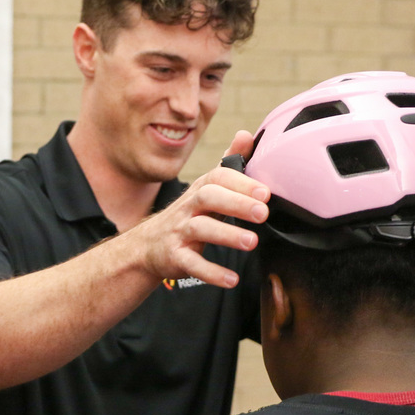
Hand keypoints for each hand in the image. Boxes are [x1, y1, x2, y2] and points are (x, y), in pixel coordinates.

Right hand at [131, 132, 268, 287]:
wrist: (148, 245)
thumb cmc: (189, 214)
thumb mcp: (208, 188)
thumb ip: (230, 165)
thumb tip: (248, 135)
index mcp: (202, 189)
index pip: (218, 178)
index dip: (241, 183)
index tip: (266, 192)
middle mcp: (189, 207)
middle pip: (208, 197)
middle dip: (236, 203)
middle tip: (263, 213)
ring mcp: (180, 232)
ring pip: (200, 229)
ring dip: (226, 235)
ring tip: (251, 242)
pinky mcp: (174, 256)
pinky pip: (191, 263)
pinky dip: (211, 272)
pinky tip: (232, 279)